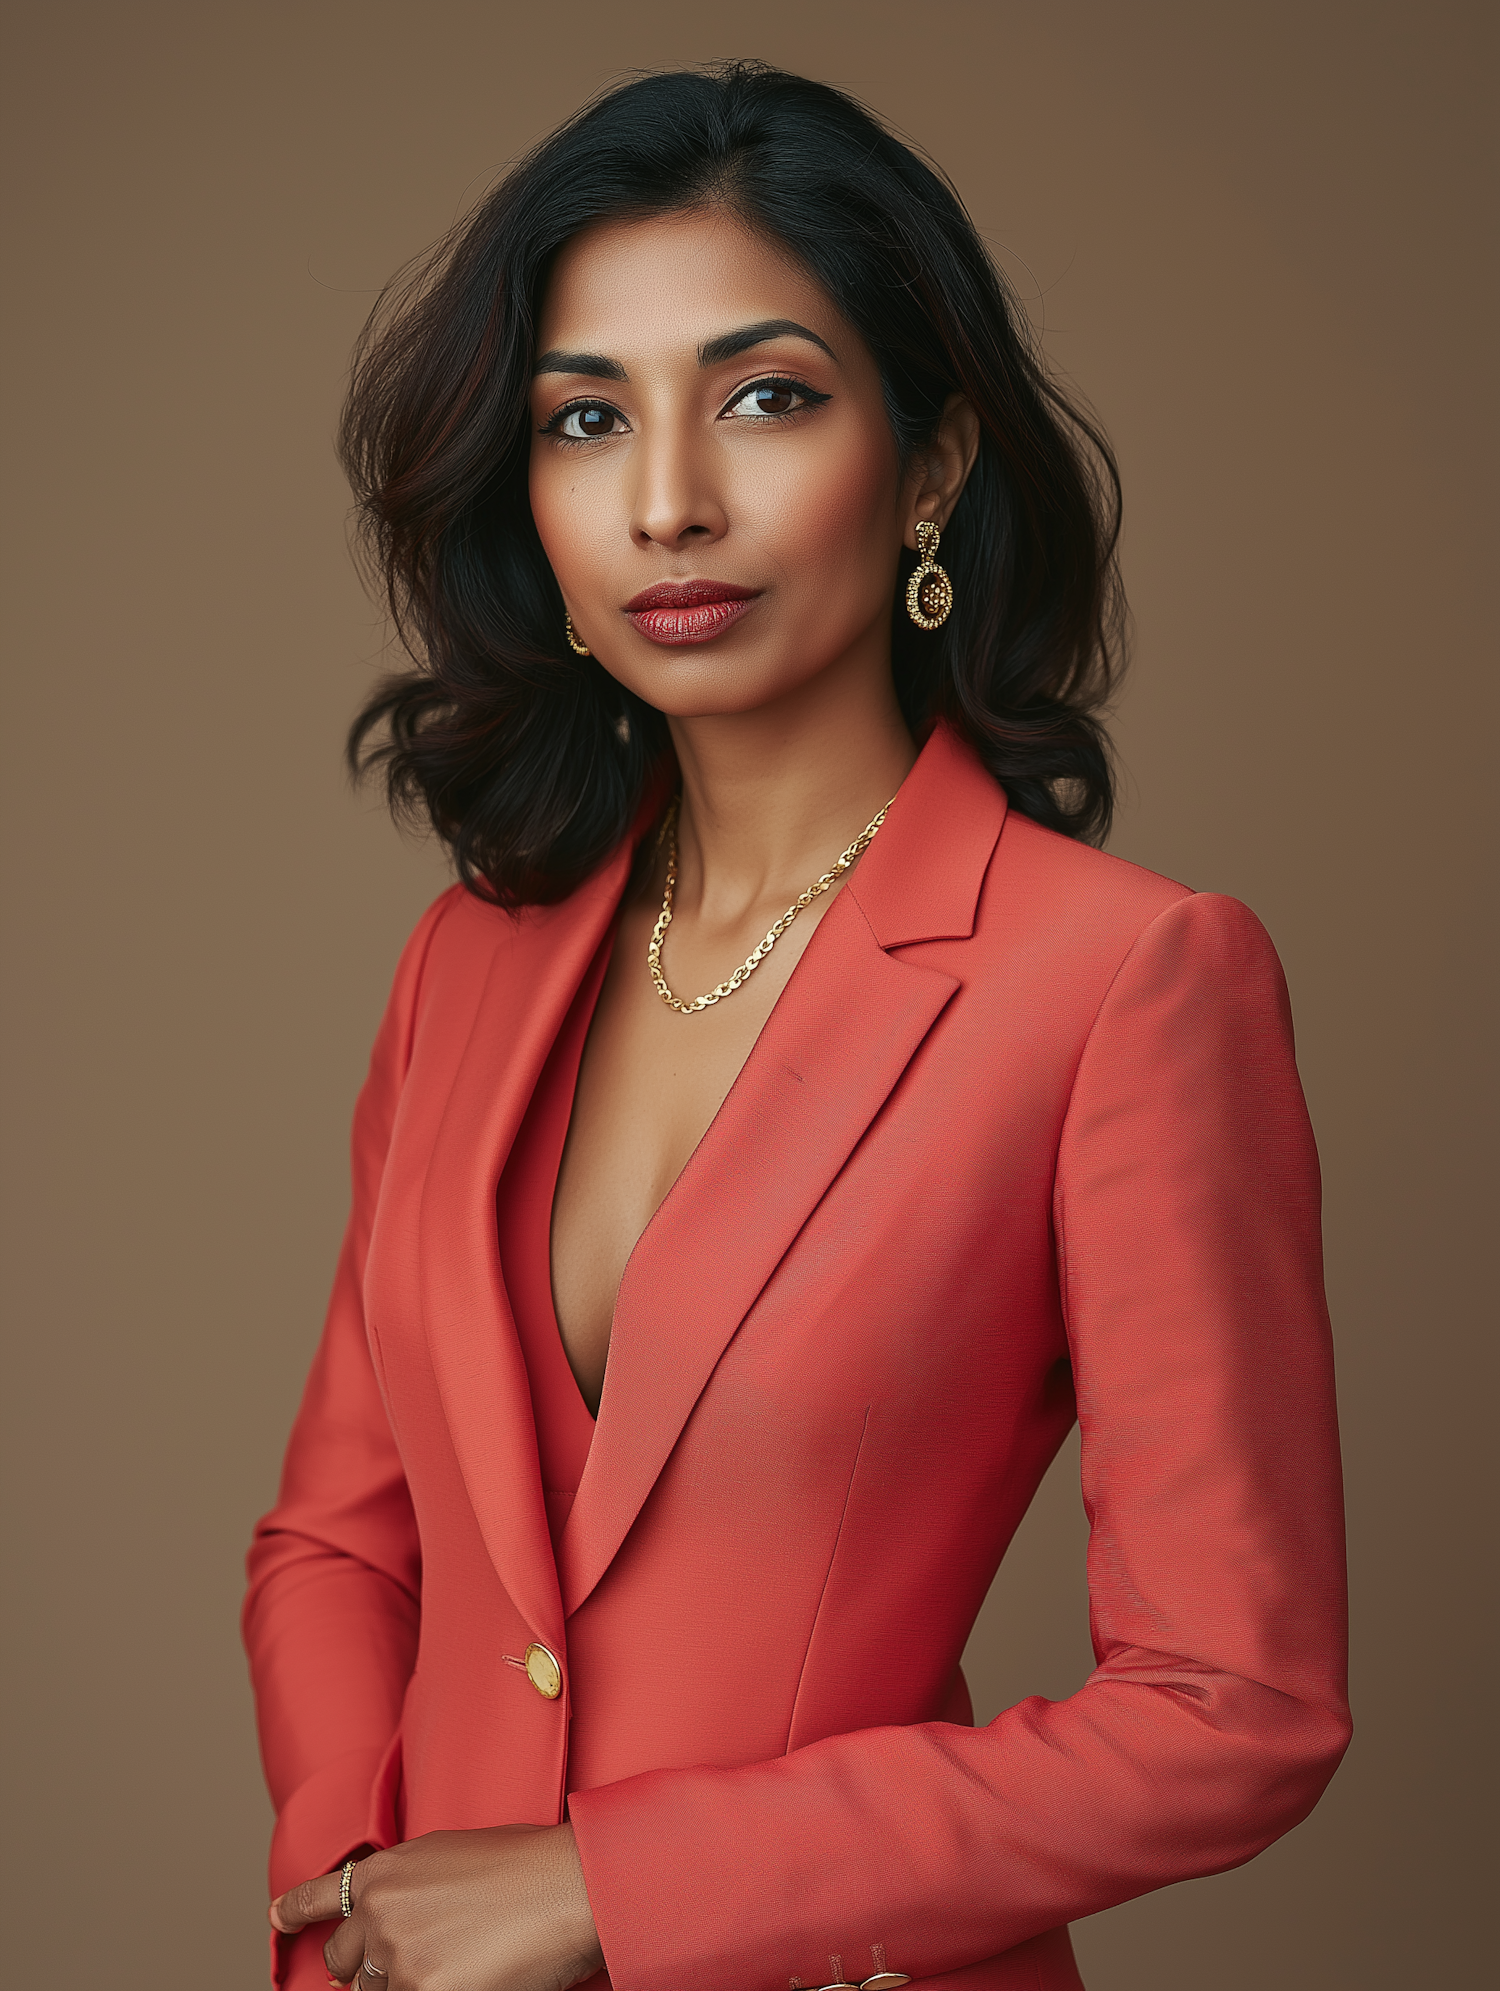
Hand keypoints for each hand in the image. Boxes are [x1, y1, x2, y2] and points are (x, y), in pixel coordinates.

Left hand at [270, 1824, 603, 1990]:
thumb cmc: (523, 1867)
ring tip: (454, 1961)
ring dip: (404, 1984)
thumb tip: (375, 1925)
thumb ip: (404, 1887)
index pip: (320, 1896)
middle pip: (342, 1963)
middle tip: (410, 1961)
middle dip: (368, 1967)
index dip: (296, 1911)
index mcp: (384, 1870)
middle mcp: (378, 1912)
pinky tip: (459, 1977)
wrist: (567, 1885)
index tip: (277, 1919)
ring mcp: (397, 1957)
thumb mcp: (450, 1857)